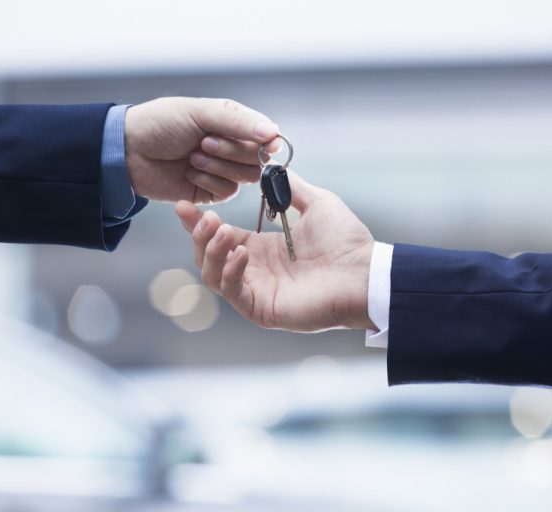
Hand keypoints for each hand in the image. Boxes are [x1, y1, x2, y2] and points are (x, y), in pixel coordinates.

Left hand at [125, 97, 280, 202]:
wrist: (128, 151)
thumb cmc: (160, 123)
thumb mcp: (200, 112)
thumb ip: (238, 121)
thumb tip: (273, 132)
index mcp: (233, 124)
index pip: (267, 136)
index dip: (265, 142)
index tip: (263, 142)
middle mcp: (232, 148)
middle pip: (259, 159)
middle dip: (231, 151)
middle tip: (202, 142)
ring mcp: (222, 171)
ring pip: (246, 177)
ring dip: (218, 166)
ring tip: (192, 156)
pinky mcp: (210, 192)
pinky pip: (227, 192)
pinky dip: (209, 182)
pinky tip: (189, 172)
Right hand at [175, 172, 376, 331]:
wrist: (365, 272)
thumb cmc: (347, 241)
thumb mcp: (316, 203)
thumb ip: (290, 187)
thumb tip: (271, 163)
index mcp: (262, 248)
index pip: (219, 235)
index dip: (199, 221)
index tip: (186, 203)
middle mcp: (254, 270)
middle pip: (208, 255)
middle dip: (198, 235)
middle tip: (205, 216)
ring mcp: (256, 290)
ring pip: (212, 275)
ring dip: (210, 251)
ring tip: (221, 231)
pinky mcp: (261, 308)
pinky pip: (232, 292)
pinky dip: (229, 271)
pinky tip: (240, 253)